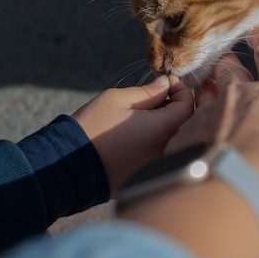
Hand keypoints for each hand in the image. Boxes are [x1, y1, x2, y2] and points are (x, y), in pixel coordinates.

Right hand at [72, 75, 193, 192]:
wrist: (70, 167)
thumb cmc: (92, 128)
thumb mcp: (117, 99)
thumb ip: (147, 92)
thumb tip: (165, 84)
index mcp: (163, 128)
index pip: (188, 105)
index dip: (180, 89)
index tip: (165, 82)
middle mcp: (167, 149)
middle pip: (187, 123)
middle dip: (178, 106)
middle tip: (159, 95)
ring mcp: (159, 164)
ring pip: (177, 138)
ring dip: (169, 123)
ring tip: (148, 113)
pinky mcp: (149, 174)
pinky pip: (164, 153)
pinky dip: (160, 140)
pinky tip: (142, 132)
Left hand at [168, 22, 258, 230]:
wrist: (235, 194)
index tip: (258, 25)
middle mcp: (241, 94)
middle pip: (231, 67)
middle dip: (231, 64)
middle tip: (230, 65)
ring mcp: (208, 113)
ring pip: (205, 91)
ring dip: (210, 92)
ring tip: (211, 98)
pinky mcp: (183, 136)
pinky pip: (186, 124)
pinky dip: (193, 129)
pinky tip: (196, 143)